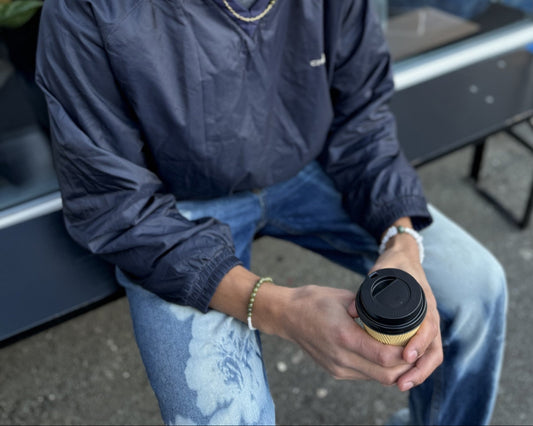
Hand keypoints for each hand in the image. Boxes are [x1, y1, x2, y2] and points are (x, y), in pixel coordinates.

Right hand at [268, 284, 415, 384]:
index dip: (406, 352)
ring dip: (394, 370)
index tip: (415, 340)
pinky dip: (379, 369)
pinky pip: (366, 376)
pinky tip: (385, 355)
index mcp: (344, 337)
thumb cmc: (313, 301)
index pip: (385, 356)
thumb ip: (370, 309)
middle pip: (386, 375)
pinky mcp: (336, 371)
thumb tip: (394, 315)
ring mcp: (338, 368)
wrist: (287, 315)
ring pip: (378, 379)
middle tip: (415, 349)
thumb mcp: (345, 298)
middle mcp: (342, 358)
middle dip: (406, 365)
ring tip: (404, 352)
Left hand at [371, 231, 442, 390]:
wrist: (405, 256)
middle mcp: (430, 314)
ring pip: (431, 354)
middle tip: (402, 382)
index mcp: (425, 301)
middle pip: (433, 349)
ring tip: (401, 385)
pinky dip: (416, 365)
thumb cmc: (394, 263)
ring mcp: (429, 322)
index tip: (406, 355)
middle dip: (419, 369)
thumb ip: (368, 288)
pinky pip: (424, 351)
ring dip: (418, 371)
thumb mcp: (382, 270)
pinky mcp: (422, 328)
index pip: (428, 327)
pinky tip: (402, 376)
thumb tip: (352, 311)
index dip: (419, 343)